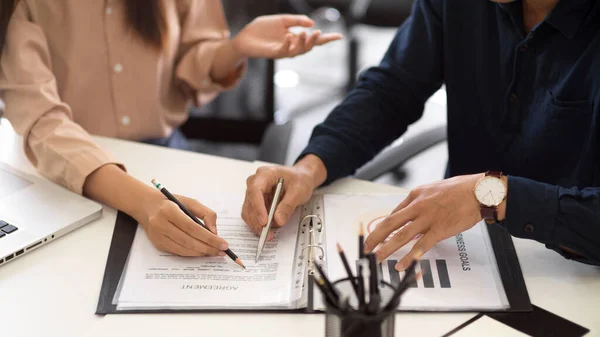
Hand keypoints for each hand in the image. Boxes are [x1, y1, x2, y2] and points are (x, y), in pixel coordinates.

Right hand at [139, 194, 228, 256]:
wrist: (147, 206)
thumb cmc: (172, 203)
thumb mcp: (190, 201)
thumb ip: (206, 214)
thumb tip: (215, 232)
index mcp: (169, 211)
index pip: (193, 228)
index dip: (209, 238)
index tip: (223, 243)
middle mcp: (160, 224)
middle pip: (188, 241)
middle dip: (208, 248)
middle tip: (222, 251)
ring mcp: (158, 236)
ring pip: (183, 249)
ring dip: (201, 253)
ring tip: (214, 252)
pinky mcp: (158, 244)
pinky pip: (178, 252)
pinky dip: (192, 253)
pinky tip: (202, 252)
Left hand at [232, 15, 341, 58]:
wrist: (245, 37)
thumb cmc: (262, 29)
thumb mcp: (281, 20)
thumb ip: (296, 21)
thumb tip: (312, 23)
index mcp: (295, 38)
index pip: (314, 39)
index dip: (327, 38)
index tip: (340, 36)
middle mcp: (292, 46)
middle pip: (309, 47)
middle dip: (316, 41)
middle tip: (318, 33)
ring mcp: (284, 51)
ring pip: (299, 51)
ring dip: (304, 43)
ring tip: (307, 33)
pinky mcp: (274, 53)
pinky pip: (284, 51)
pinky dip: (288, 44)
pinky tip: (289, 37)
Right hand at [242, 155, 326, 238]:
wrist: (300, 178)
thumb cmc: (299, 179)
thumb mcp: (299, 190)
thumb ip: (288, 205)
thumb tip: (279, 220)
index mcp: (264, 174)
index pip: (255, 191)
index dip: (258, 208)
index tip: (264, 221)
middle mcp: (255, 183)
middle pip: (250, 204)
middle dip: (258, 221)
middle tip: (268, 233)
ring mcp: (254, 193)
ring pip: (249, 212)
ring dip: (257, 225)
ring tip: (270, 232)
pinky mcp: (256, 202)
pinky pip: (253, 215)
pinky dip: (259, 224)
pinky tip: (268, 228)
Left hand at [364, 174, 490, 270]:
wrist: (479, 191)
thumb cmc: (459, 190)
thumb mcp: (433, 189)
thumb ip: (420, 201)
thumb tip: (409, 212)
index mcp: (415, 195)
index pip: (394, 213)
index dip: (383, 227)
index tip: (377, 237)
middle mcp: (417, 206)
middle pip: (390, 223)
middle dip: (375, 237)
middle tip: (366, 248)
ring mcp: (427, 218)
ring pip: (402, 235)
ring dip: (387, 248)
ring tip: (377, 258)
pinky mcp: (439, 229)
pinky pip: (421, 246)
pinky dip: (409, 257)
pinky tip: (401, 265)